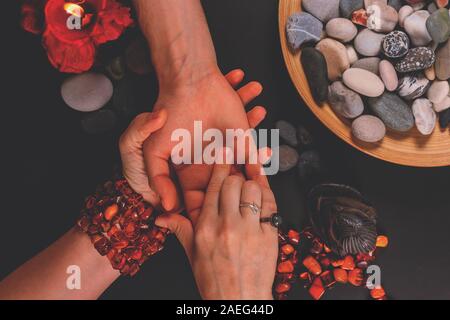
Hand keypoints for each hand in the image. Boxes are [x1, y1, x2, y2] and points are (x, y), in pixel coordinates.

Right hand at [144, 68, 268, 218]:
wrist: (191, 83)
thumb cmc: (169, 115)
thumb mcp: (153, 150)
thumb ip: (158, 178)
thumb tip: (167, 207)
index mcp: (189, 173)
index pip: (200, 201)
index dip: (207, 214)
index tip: (215, 227)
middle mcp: (210, 167)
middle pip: (226, 193)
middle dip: (236, 199)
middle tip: (245, 207)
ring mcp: (228, 155)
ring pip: (244, 178)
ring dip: (253, 179)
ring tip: (259, 172)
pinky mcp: (243, 140)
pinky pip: (256, 157)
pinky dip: (262, 159)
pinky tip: (266, 154)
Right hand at [156, 154, 277, 299]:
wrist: (238, 301)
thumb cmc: (214, 279)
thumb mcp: (191, 254)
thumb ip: (179, 229)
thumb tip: (160, 216)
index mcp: (205, 227)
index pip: (213, 187)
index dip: (220, 168)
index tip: (223, 155)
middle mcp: (227, 225)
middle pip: (234, 183)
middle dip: (235, 177)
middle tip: (236, 179)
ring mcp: (250, 231)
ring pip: (253, 190)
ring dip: (252, 187)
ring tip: (249, 193)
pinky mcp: (269, 236)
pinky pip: (271, 205)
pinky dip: (268, 196)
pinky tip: (264, 195)